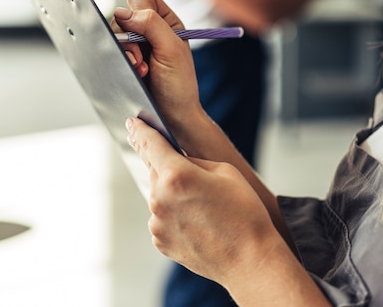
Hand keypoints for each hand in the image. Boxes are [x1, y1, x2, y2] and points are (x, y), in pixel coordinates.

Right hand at [111, 0, 199, 127]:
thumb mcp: (171, 49)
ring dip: (127, 53)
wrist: (173, 115)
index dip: (138, 10)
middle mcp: (150, 30)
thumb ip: (151, 24)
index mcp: (166, 21)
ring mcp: (136, 45)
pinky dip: (120, 61)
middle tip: (142, 59)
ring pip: (114, 33)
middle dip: (130, 38)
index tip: (145, 32)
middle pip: (123, 15)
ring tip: (141, 71)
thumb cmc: (179, 84)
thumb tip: (121, 12)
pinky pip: (111, 50)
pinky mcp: (125, 60)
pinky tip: (136, 74)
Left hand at [125, 117, 280, 284]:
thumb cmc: (244, 213)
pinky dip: (175, 215)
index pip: (150, 143)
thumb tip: (177, 159)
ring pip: (159, 196)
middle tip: (192, 174)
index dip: (141, 130)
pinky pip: (163, 218)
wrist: (249, 259)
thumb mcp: (225, 172)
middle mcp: (159, 198)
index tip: (133, 123)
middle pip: (155, 170)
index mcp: (176, 175)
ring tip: (205, 207)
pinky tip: (199, 222)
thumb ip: (194, 161)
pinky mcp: (160, 241)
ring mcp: (156, 223)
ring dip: (174, 194)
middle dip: (168, 166)